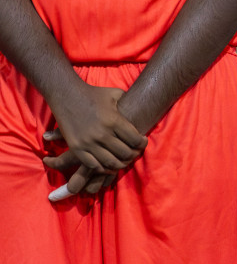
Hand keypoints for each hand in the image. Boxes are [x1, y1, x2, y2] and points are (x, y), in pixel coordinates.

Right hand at [41, 84, 144, 200]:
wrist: (66, 96)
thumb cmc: (93, 94)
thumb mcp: (115, 94)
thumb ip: (128, 102)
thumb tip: (140, 107)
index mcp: (114, 121)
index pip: (135, 140)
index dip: (142, 144)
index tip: (143, 142)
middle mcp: (102, 134)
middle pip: (124, 153)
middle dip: (133, 154)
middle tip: (135, 152)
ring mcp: (88, 143)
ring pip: (110, 162)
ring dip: (120, 164)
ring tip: (124, 160)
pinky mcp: (76, 149)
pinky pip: (93, 165)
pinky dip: (103, 169)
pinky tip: (109, 165)